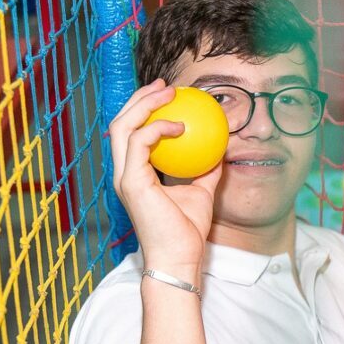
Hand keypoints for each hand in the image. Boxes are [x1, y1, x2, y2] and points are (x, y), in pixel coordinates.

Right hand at [107, 81, 223, 274]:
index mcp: (135, 173)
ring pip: (123, 126)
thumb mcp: (201, 192)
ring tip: (170, 94)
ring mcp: (123, 176)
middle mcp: (123, 172)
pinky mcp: (130, 182)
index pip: (132, 131)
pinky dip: (158, 128)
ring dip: (146, 105)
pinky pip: (140, 141)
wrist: (179, 257)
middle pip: (121, 122)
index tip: (170, 95)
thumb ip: (206, 169)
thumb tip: (222, 148)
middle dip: (140, 98)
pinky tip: (180, 126)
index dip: (145, 108)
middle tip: (166, 86)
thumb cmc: (187, 230)